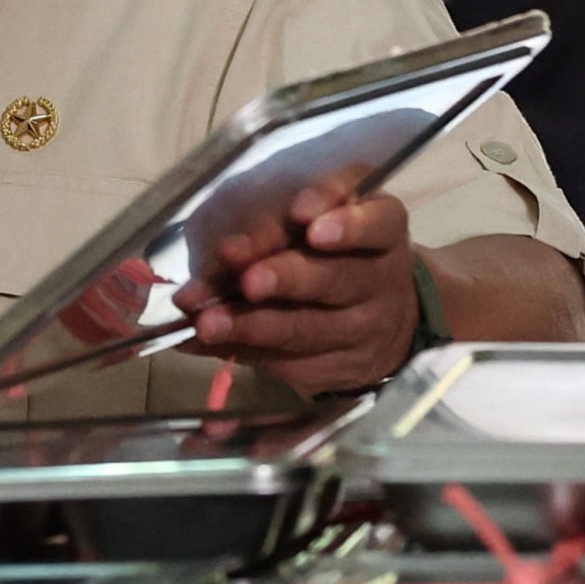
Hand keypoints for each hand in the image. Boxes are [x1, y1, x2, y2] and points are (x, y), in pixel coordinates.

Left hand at [182, 177, 420, 396]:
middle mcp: (380, 280)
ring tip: (208, 321)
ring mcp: (363, 329)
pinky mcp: (335, 368)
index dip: (345, 224)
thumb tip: (226, 249)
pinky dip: (237, 348)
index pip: (377, 224)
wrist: (372, 317)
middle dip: (286, 277)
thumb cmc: (326, 247)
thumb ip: (278, 221)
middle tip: (248, 280)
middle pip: (336, 279)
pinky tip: (201, 341)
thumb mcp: (312, 215)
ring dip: (250, 325)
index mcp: (383, 228)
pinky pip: (284, 361)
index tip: (302, 215)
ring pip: (305, 328)